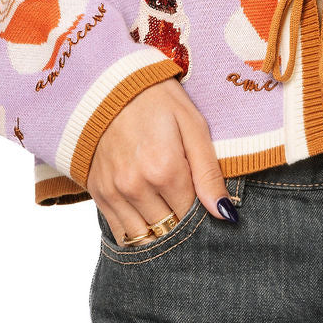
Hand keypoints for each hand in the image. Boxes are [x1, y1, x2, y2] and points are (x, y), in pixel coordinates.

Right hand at [86, 78, 236, 243]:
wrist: (107, 85)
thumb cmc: (156, 100)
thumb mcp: (192, 125)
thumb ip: (208, 173)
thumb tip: (225, 214)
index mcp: (165, 169)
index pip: (191, 215)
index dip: (202, 211)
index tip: (203, 197)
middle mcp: (136, 186)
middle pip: (169, 229)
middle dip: (182, 222)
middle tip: (186, 200)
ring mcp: (113, 191)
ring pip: (144, 237)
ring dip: (160, 231)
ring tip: (167, 208)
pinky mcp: (97, 193)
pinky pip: (120, 232)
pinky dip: (136, 231)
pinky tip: (146, 214)